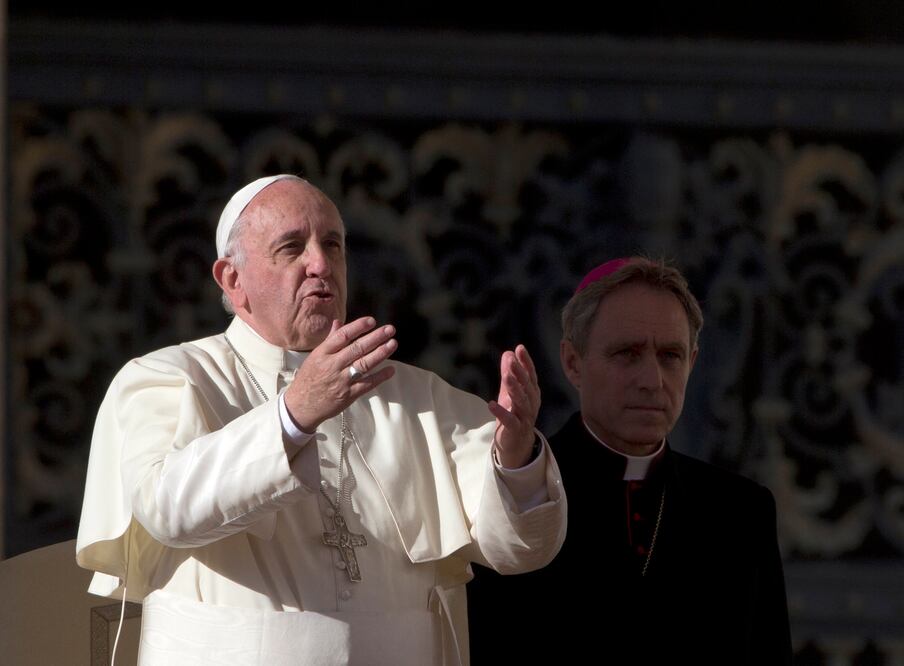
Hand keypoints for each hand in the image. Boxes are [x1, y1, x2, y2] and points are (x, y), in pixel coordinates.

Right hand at [284, 316, 396, 431]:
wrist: (301, 406)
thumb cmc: (308, 378)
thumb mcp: (315, 356)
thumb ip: (330, 339)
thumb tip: (339, 322)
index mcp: (322, 353)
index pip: (342, 336)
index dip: (358, 327)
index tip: (372, 321)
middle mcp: (332, 365)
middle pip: (357, 348)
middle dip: (375, 337)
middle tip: (390, 330)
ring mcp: (341, 381)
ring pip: (364, 364)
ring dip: (380, 353)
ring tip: (393, 344)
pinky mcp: (348, 395)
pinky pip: (367, 384)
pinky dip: (380, 376)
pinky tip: (391, 369)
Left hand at [489, 344, 540, 467]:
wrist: (517, 444)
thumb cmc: (514, 414)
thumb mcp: (510, 392)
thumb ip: (510, 374)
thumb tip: (508, 353)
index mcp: (532, 393)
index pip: (531, 375)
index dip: (526, 362)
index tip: (520, 348)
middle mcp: (532, 403)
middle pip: (527, 387)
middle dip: (520, 373)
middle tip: (512, 360)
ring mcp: (525, 417)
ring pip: (522, 402)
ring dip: (514, 389)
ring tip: (506, 377)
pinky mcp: (516, 429)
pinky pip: (510, 420)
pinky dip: (501, 412)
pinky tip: (491, 404)